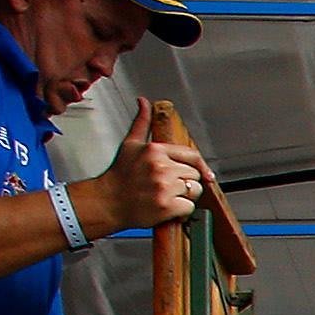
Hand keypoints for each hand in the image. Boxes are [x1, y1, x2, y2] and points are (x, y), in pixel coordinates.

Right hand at [89, 118, 210, 235]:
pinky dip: (181, 212)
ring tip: (166, 196)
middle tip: (167, 186)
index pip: (192, 156)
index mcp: (155, 150)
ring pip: (195, 191)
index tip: (207, 174)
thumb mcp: (130, 144)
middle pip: (195, 175)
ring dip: (185, 197)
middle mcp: (161, 167)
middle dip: (186, 182)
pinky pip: (189, 208)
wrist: (106, 202)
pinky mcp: (166, 206)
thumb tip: (144, 102)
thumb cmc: (119, 176)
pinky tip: (167, 208)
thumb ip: (142, 123)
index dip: (201, 166)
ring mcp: (164, 187)